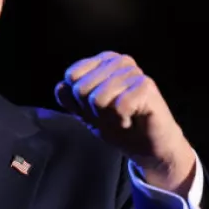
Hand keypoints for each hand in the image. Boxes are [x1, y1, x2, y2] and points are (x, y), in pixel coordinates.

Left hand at [55, 52, 195, 194]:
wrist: (146, 146)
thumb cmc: (118, 126)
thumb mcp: (85, 113)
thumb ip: (70, 99)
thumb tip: (61, 85)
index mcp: (102, 62)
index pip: (72, 76)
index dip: (79, 101)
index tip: (96, 109)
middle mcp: (118, 61)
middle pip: (81, 88)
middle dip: (93, 111)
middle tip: (112, 115)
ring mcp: (133, 71)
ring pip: (98, 99)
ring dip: (107, 118)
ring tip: (122, 117)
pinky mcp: (146, 85)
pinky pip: (117, 106)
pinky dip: (121, 120)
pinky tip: (132, 119)